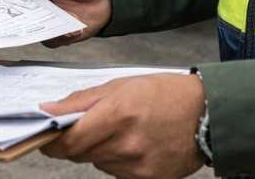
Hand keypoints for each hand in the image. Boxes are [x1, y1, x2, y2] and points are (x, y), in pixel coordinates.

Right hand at [11, 0, 111, 45]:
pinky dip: (60, 36)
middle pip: (15, 11)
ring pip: (30, 28)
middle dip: (16, 15)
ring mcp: (44, 18)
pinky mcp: (56, 33)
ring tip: (57, 19)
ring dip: (41, 26)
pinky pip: (49, 39)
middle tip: (28, 12)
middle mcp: (35, 0)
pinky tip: (72, 27)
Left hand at [40, 73, 205, 178]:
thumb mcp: (121, 85)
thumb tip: (48, 110)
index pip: (70, 141)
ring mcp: (138, 166)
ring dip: (100, 149)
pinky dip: (118, 159)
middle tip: (93, 125)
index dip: (52, 141)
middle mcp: (126, 144)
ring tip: (123, 130)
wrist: (207, 114)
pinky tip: (136, 143)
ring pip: (98, 163)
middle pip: (81, 153)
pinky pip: (117, 172)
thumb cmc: (165, 93)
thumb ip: (81, 100)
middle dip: (79, 140)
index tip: (46, 137)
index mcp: (117, 115)